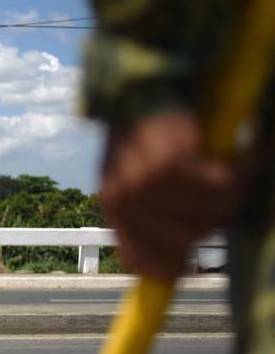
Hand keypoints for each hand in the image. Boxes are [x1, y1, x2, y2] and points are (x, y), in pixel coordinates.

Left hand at [101, 111, 235, 278]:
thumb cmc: (142, 135)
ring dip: (231, 191)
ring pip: (211, 214)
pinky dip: (240, 169)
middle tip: (222, 191)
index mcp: (113, 208)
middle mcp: (125, 200)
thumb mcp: (131, 179)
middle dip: (212, 221)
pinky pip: (223, 186)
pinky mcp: (173, 161)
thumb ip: (148, 221)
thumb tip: (178, 268)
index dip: (173, 268)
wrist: (143, 85)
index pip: (143, 263)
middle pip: (188, 241)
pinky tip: (238, 152)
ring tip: (230, 167)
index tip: (192, 265)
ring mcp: (146, 182)